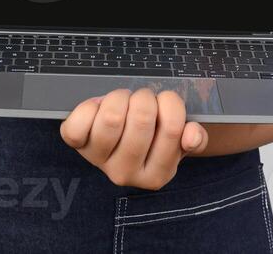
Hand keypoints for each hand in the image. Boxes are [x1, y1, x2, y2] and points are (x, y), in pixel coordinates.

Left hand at [59, 88, 208, 189]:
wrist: (121, 142)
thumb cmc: (153, 136)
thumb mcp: (178, 141)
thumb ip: (194, 139)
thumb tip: (192, 134)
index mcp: (157, 175)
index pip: (173, 128)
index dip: (170, 104)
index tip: (164, 107)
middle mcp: (126, 174)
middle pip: (142, 118)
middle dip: (145, 98)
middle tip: (143, 101)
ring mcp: (99, 161)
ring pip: (112, 117)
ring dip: (120, 98)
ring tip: (124, 102)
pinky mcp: (78, 147)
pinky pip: (78, 125)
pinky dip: (89, 106)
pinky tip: (100, 108)